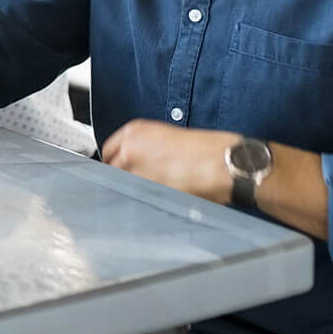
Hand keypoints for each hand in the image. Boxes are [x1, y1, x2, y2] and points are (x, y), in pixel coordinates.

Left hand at [100, 120, 236, 204]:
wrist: (225, 163)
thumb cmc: (207, 150)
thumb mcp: (167, 137)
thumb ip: (144, 148)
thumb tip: (133, 163)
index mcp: (135, 130)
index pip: (107, 150)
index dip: (115, 162)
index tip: (120, 169)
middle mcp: (130, 148)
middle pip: (110, 170)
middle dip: (121, 178)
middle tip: (137, 184)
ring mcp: (136, 171)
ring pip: (120, 187)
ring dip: (131, 192)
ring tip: (153, 193)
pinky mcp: (146, 191)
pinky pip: (135, 199)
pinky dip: (142, 202)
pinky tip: (158, 200)